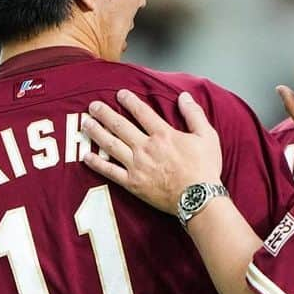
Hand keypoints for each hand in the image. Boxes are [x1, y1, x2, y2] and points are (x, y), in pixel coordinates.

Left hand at [81, 90, 222, 214]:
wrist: (199, 199)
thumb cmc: (205, 170)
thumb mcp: (207, 137)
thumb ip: (194, 114)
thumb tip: (184, 96)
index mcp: (163, 135)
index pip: (141, 112)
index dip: (129, 101)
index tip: (119, 94)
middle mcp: (146, 147)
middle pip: (119, 125)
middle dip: (104, 113)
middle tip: (93, 106)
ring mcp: (136, 165)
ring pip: (110, 144)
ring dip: (96, 132)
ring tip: (85, 123)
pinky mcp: (132, 183)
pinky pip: (110, 171)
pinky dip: (97, 163)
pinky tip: (86, 156)